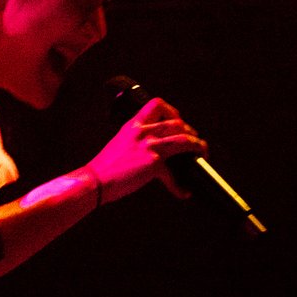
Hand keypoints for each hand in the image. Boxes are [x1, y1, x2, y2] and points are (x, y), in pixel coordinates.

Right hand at [84, 96, 207, 204]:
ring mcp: (149, 146)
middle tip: (194, 142)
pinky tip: (183, 191)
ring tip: (202, 153)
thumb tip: (155, 148)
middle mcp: (142, 131)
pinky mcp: (153, 163)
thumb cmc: (106, 167)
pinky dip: (180, 185)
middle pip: (177, 122)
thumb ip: (137, 140)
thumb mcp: (121, 143)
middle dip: (190, 131)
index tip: (178, 121)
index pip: (157, 104)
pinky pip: (174, 174)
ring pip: (184, 139)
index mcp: (134, 124)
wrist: (95, 181)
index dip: (173, 111)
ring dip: (197, 146)